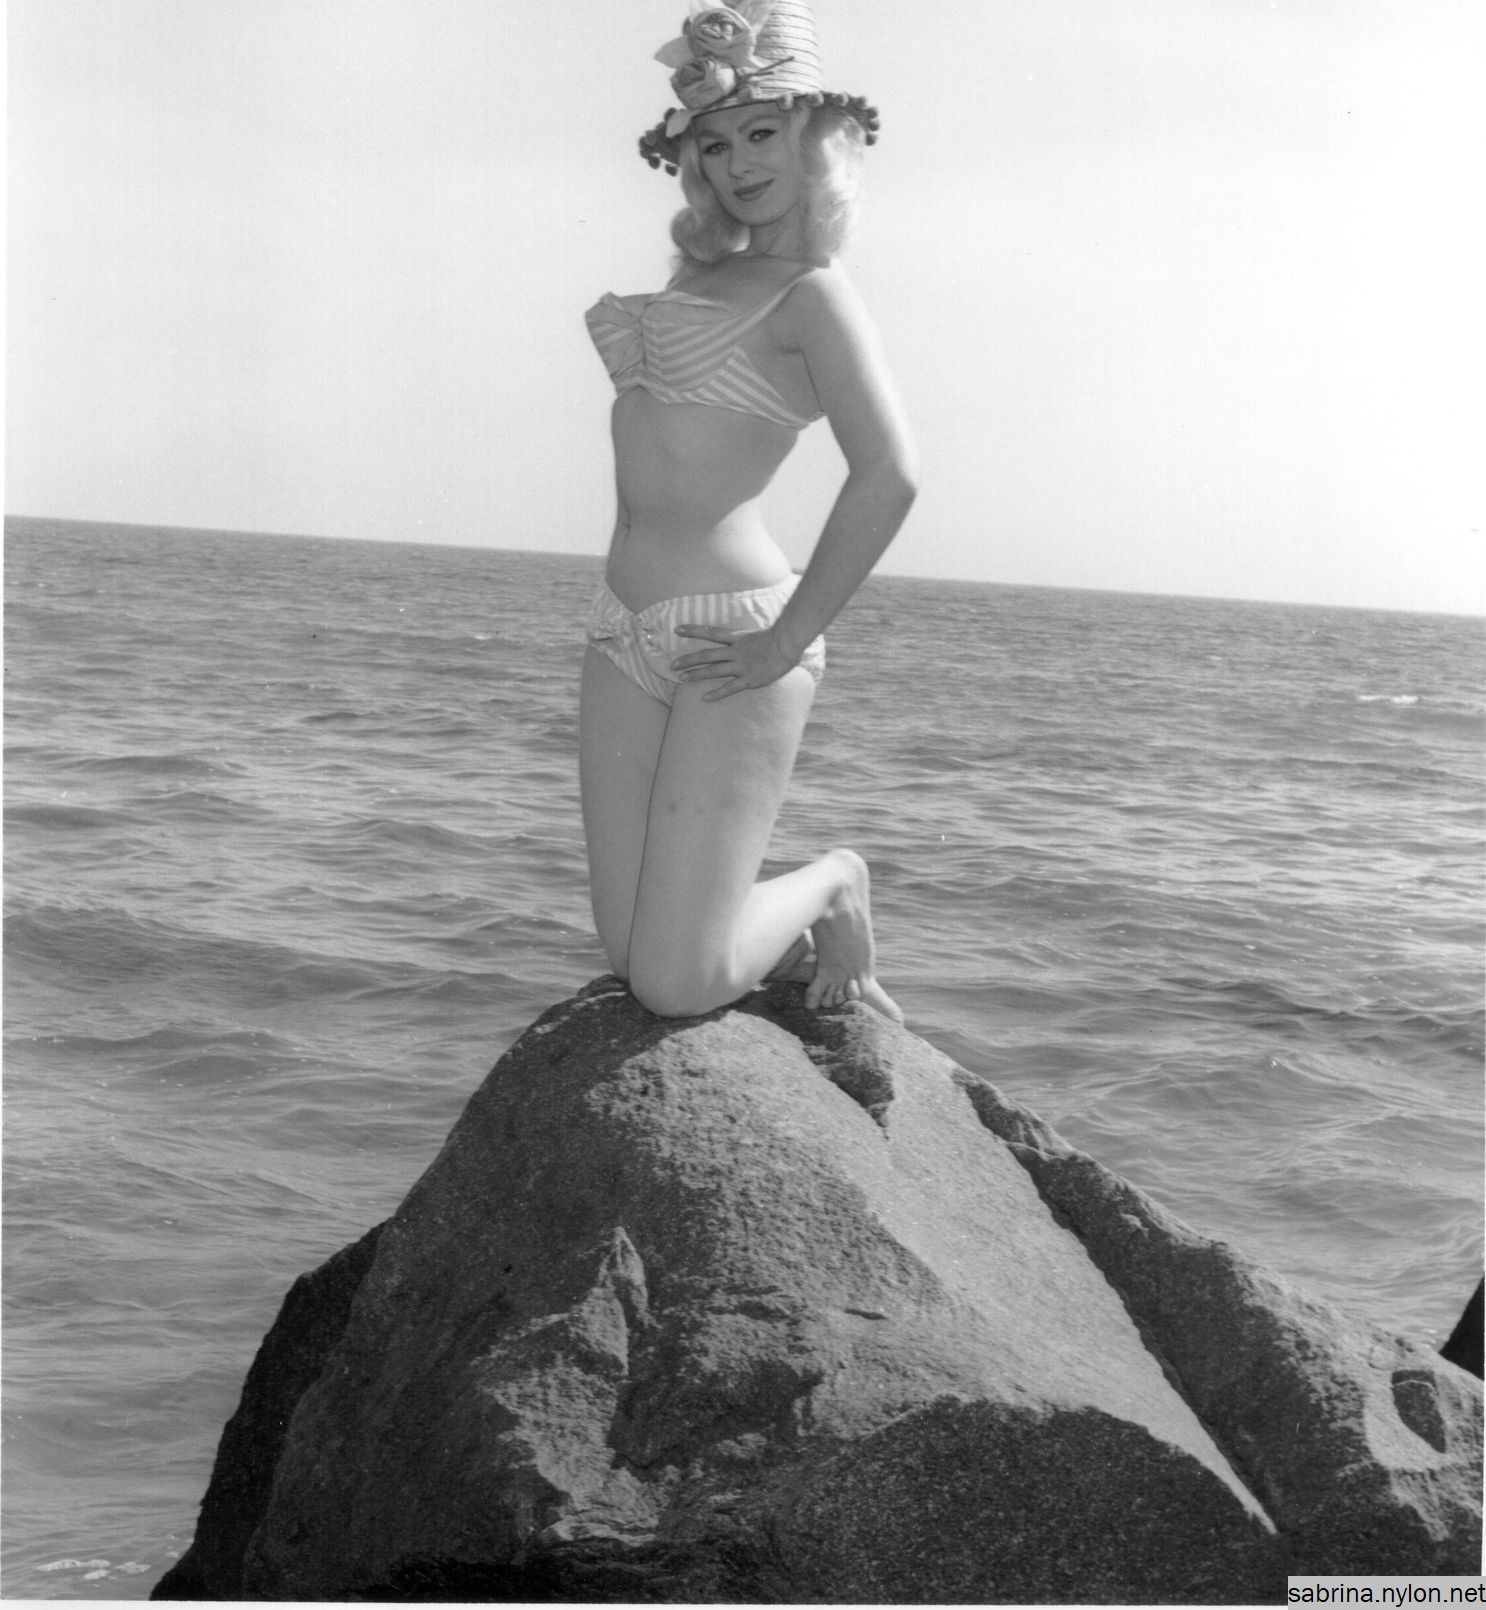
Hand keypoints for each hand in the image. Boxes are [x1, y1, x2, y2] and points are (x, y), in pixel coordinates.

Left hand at [672, 623, 798, 700]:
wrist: (788, 644)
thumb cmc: (779, 638)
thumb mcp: (758, 635)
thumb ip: (747, 640)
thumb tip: (744, 641)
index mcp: (737, 638)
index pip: (710, 632)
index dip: (693, 630)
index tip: (677, 630)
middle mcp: (735, 651)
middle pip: (706, 655)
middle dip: (688, 660)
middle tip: (672, 665)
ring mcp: (741, 666)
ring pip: (714, 671)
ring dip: (697, 675)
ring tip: (682, 679)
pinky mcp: (749, 679)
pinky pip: (730, 688)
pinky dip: (717, 693)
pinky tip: (705, 698)